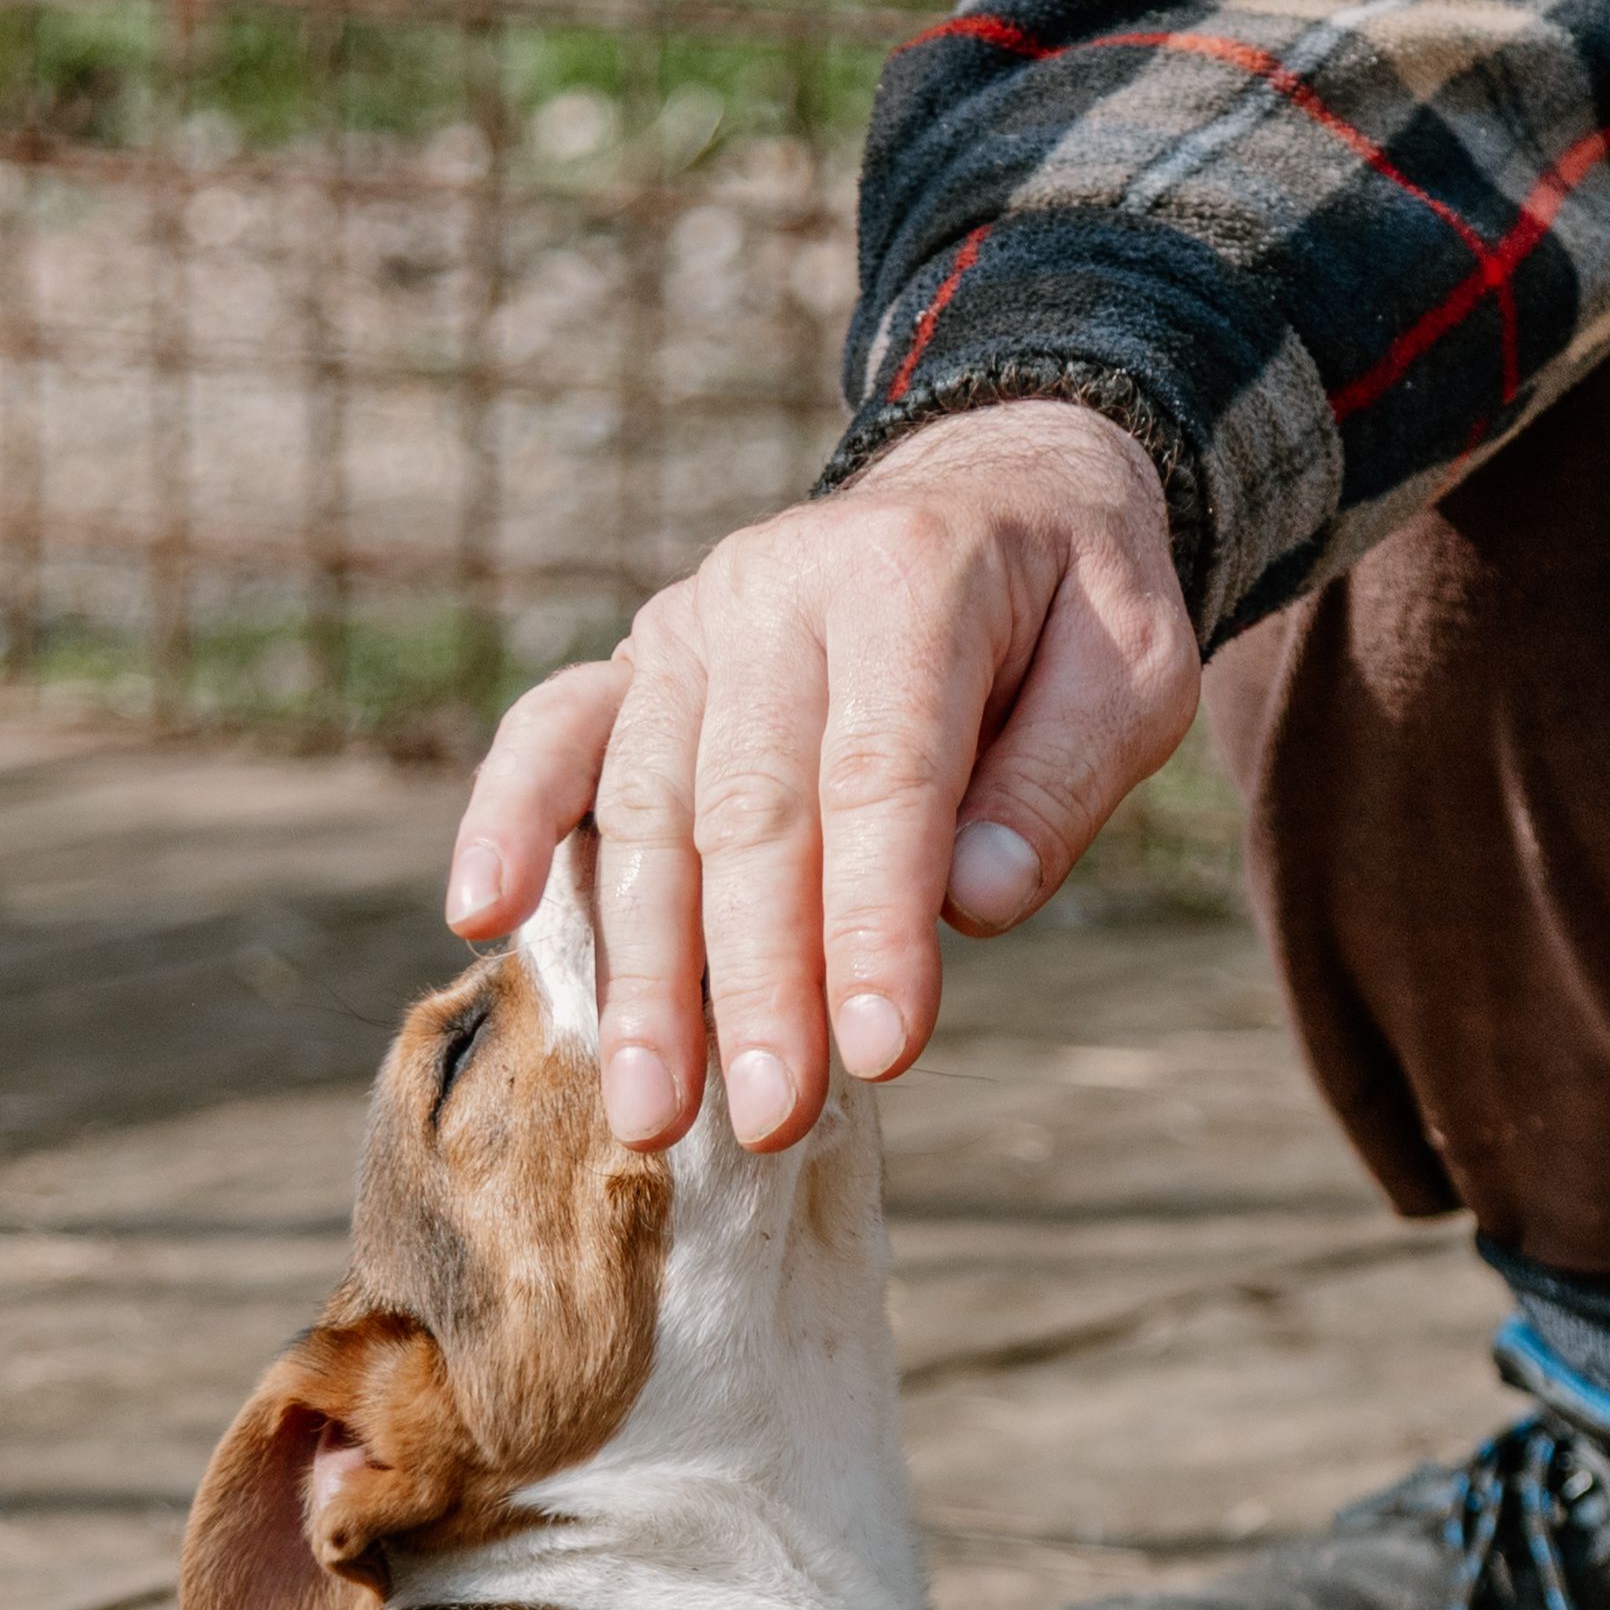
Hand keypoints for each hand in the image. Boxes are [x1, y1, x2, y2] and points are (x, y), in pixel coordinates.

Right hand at [445, 398, 1195, 1150]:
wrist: (993, 488)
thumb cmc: (1069, 611)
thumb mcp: (1131, 673)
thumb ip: (1059, 782)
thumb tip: (974, 905)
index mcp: (910, 578)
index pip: (884, 776)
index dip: (875, 920)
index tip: (882, 1050)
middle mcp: (778, 591)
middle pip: (752, 810)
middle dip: (756, 980)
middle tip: (768, 1121)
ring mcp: (691, 625)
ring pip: (648, 806)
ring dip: (642, 967)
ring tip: (648, 1114)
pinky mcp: (639, 662)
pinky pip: (553, 732)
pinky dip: (509, 820)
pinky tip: (478, 915)